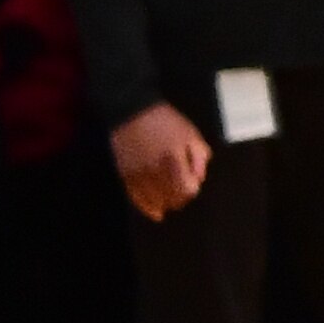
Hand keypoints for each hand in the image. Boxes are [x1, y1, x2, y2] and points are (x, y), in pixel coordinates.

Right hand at [111, 102, 212, 220]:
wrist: (130, 110)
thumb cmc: (164, 121)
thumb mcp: (190, 134)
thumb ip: (199, 158)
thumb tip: (199, 179)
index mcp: (174, 159)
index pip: (186, 190)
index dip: (191, 190)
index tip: (191, 186)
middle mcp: (154, 171)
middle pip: (170, 198)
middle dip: (179, 198)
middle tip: (180, 193)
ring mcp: (137, 174)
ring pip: (154, 201)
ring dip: (164, 203)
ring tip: (168, 201)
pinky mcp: (124, 175)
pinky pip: (136, 198)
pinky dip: (146, 207)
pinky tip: (154, 212)